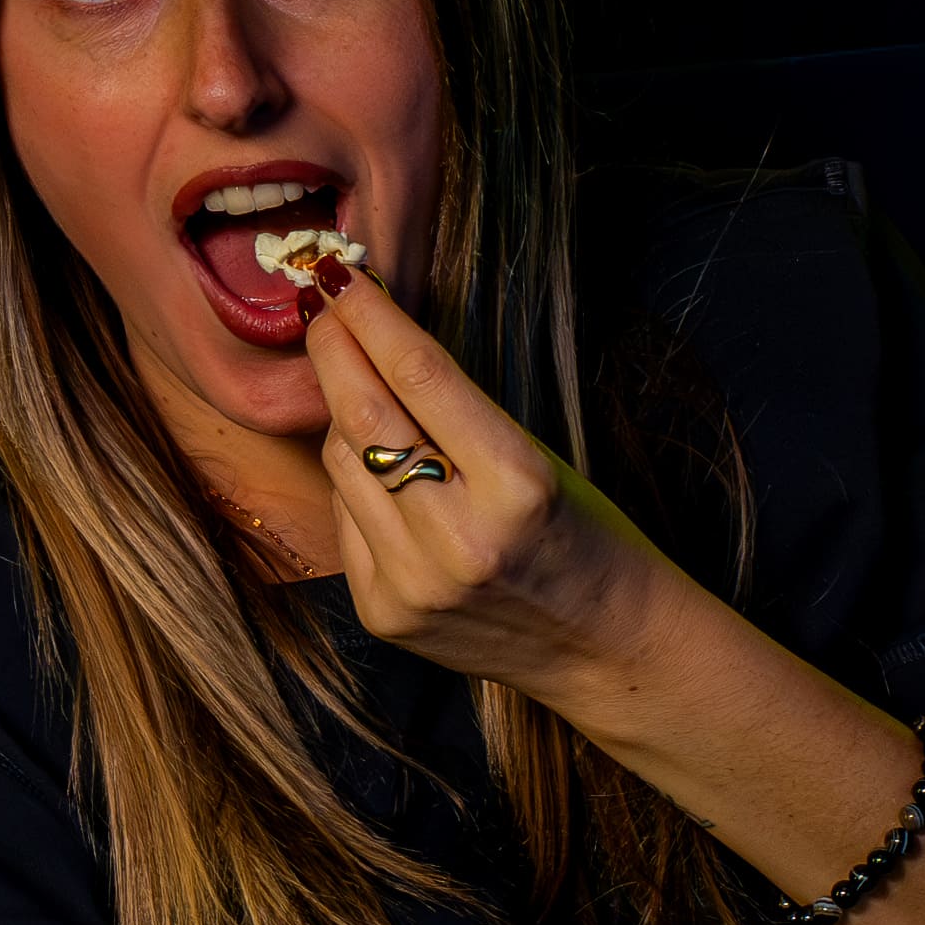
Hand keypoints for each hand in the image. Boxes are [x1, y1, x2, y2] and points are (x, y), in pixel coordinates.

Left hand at [302, 265, 683, 694]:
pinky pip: (344, 517)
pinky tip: (384, 473)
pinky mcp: (384, 611)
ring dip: (345, 416)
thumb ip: (456, 412)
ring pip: (342, 463)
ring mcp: (412, 581)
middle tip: (319, 303)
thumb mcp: (541, 458)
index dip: (372, 317)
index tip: (341, 275)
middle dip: (333, 348)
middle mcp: (458, 536)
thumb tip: (370, 342)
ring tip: (366, 390)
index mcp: (517, 486)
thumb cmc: (584, 536)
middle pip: (363, 415)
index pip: (421, 376)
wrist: (605, 648)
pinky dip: (356, 484)